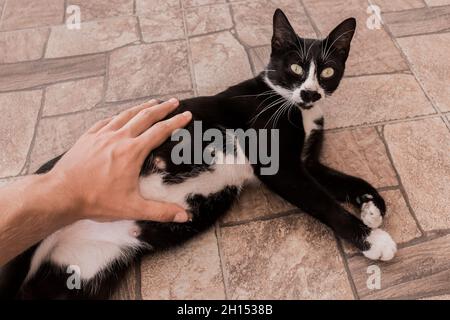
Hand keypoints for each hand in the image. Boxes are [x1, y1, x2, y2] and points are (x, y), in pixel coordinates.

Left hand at [44, 98, 191, 222]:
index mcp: (133, 152)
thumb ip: (161, 212)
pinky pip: (107, 121)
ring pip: (126, 115)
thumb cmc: (96, 200)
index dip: (176, 122)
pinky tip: (121, 115)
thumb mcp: (133, 208)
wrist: (61, 194)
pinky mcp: (88, 137)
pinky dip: (119, 116)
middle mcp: (119, 138)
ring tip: (152, 102)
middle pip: (145, 117)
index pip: (160, 131)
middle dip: (162, 108)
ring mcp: (102, 135)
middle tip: (174, 101)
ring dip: (141, 107)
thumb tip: (185, 216)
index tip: (187, 115)